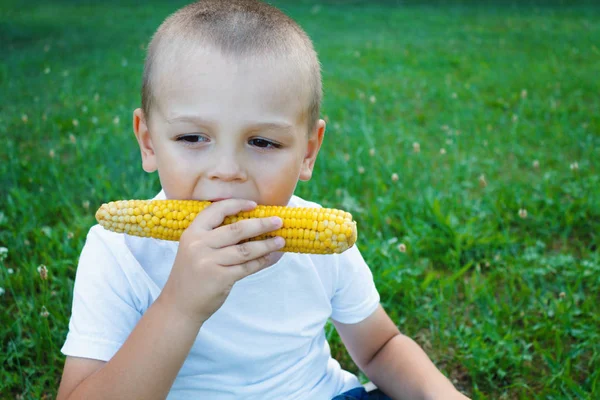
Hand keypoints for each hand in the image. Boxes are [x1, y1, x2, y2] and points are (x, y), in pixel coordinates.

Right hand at [159, 199, 284, 323]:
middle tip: (278, 221)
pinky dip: (262, 261)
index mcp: (192, 233)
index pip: (216, 210)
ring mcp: (209, 261)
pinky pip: (247, 267)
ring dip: (267, 245)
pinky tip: (271, 257)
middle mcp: (199, 244)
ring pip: (246, 249)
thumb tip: (249, 224)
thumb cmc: (191, 275)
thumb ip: (213, 237)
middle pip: (237, 229)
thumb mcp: (193, 249)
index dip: (236, 204)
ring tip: (281, 241)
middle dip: (261, 224)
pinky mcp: (220, 277)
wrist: (179, 305)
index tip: (254, 205)